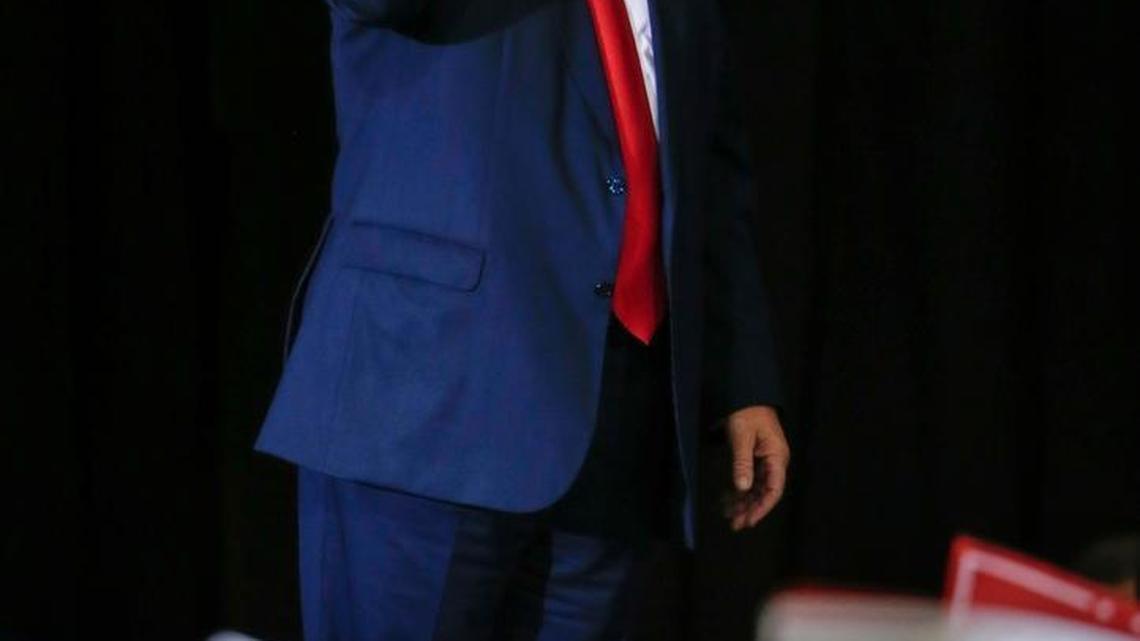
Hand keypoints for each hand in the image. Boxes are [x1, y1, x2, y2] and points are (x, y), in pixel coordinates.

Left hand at [722, 405, 789, 530]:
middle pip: (764, 492)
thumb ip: (742, 462)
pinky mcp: (754, 459)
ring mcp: (764, 461)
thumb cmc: (746, 413)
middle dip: (750, 509)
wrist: (745, 395)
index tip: (750, 520)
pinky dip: (738, 491)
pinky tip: (727, 501)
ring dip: (743, 503)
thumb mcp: (742, 437)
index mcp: (777, 457)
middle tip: (735, 524)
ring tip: (729, 516)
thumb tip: (743, 488)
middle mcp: (773, 462)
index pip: (774, 489)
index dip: (763, 507)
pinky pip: (748, 480)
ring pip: (755, 488)